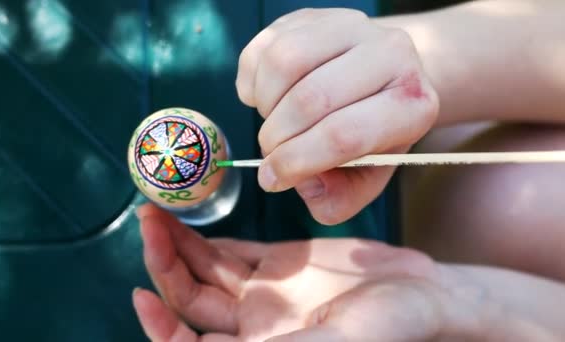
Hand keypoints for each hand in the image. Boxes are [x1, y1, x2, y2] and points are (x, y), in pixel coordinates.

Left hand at [131, 204, 471, 340]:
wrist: (424, 295)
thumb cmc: (390, 327)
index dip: (161, 327)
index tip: (140, 294)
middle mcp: (252, 325)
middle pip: (189, 299)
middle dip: (163, 265)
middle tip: (147, 223)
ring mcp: (263, 292)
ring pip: (205, 270)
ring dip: (178, 243)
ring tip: (156, 211)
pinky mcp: (278, 263)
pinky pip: (231, 251)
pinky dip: (208, 237)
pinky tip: (189, 219)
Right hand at [235, 8, 438, 224]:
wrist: (380, 77)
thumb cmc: (370, 132)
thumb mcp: (366, 176)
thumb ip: (338, 199)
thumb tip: (301, 183)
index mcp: (412, 103)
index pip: (345, 134)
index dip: (297, 162)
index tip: (273, 179)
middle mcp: (391, 54)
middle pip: (310, 99)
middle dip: (277, 138)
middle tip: (271, 154)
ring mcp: (351, 26)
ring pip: (284, 63)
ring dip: (265, 106)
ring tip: (274, 122)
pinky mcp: (314, 16)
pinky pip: (264, 48)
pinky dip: (253, 83)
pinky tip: (269, 99)